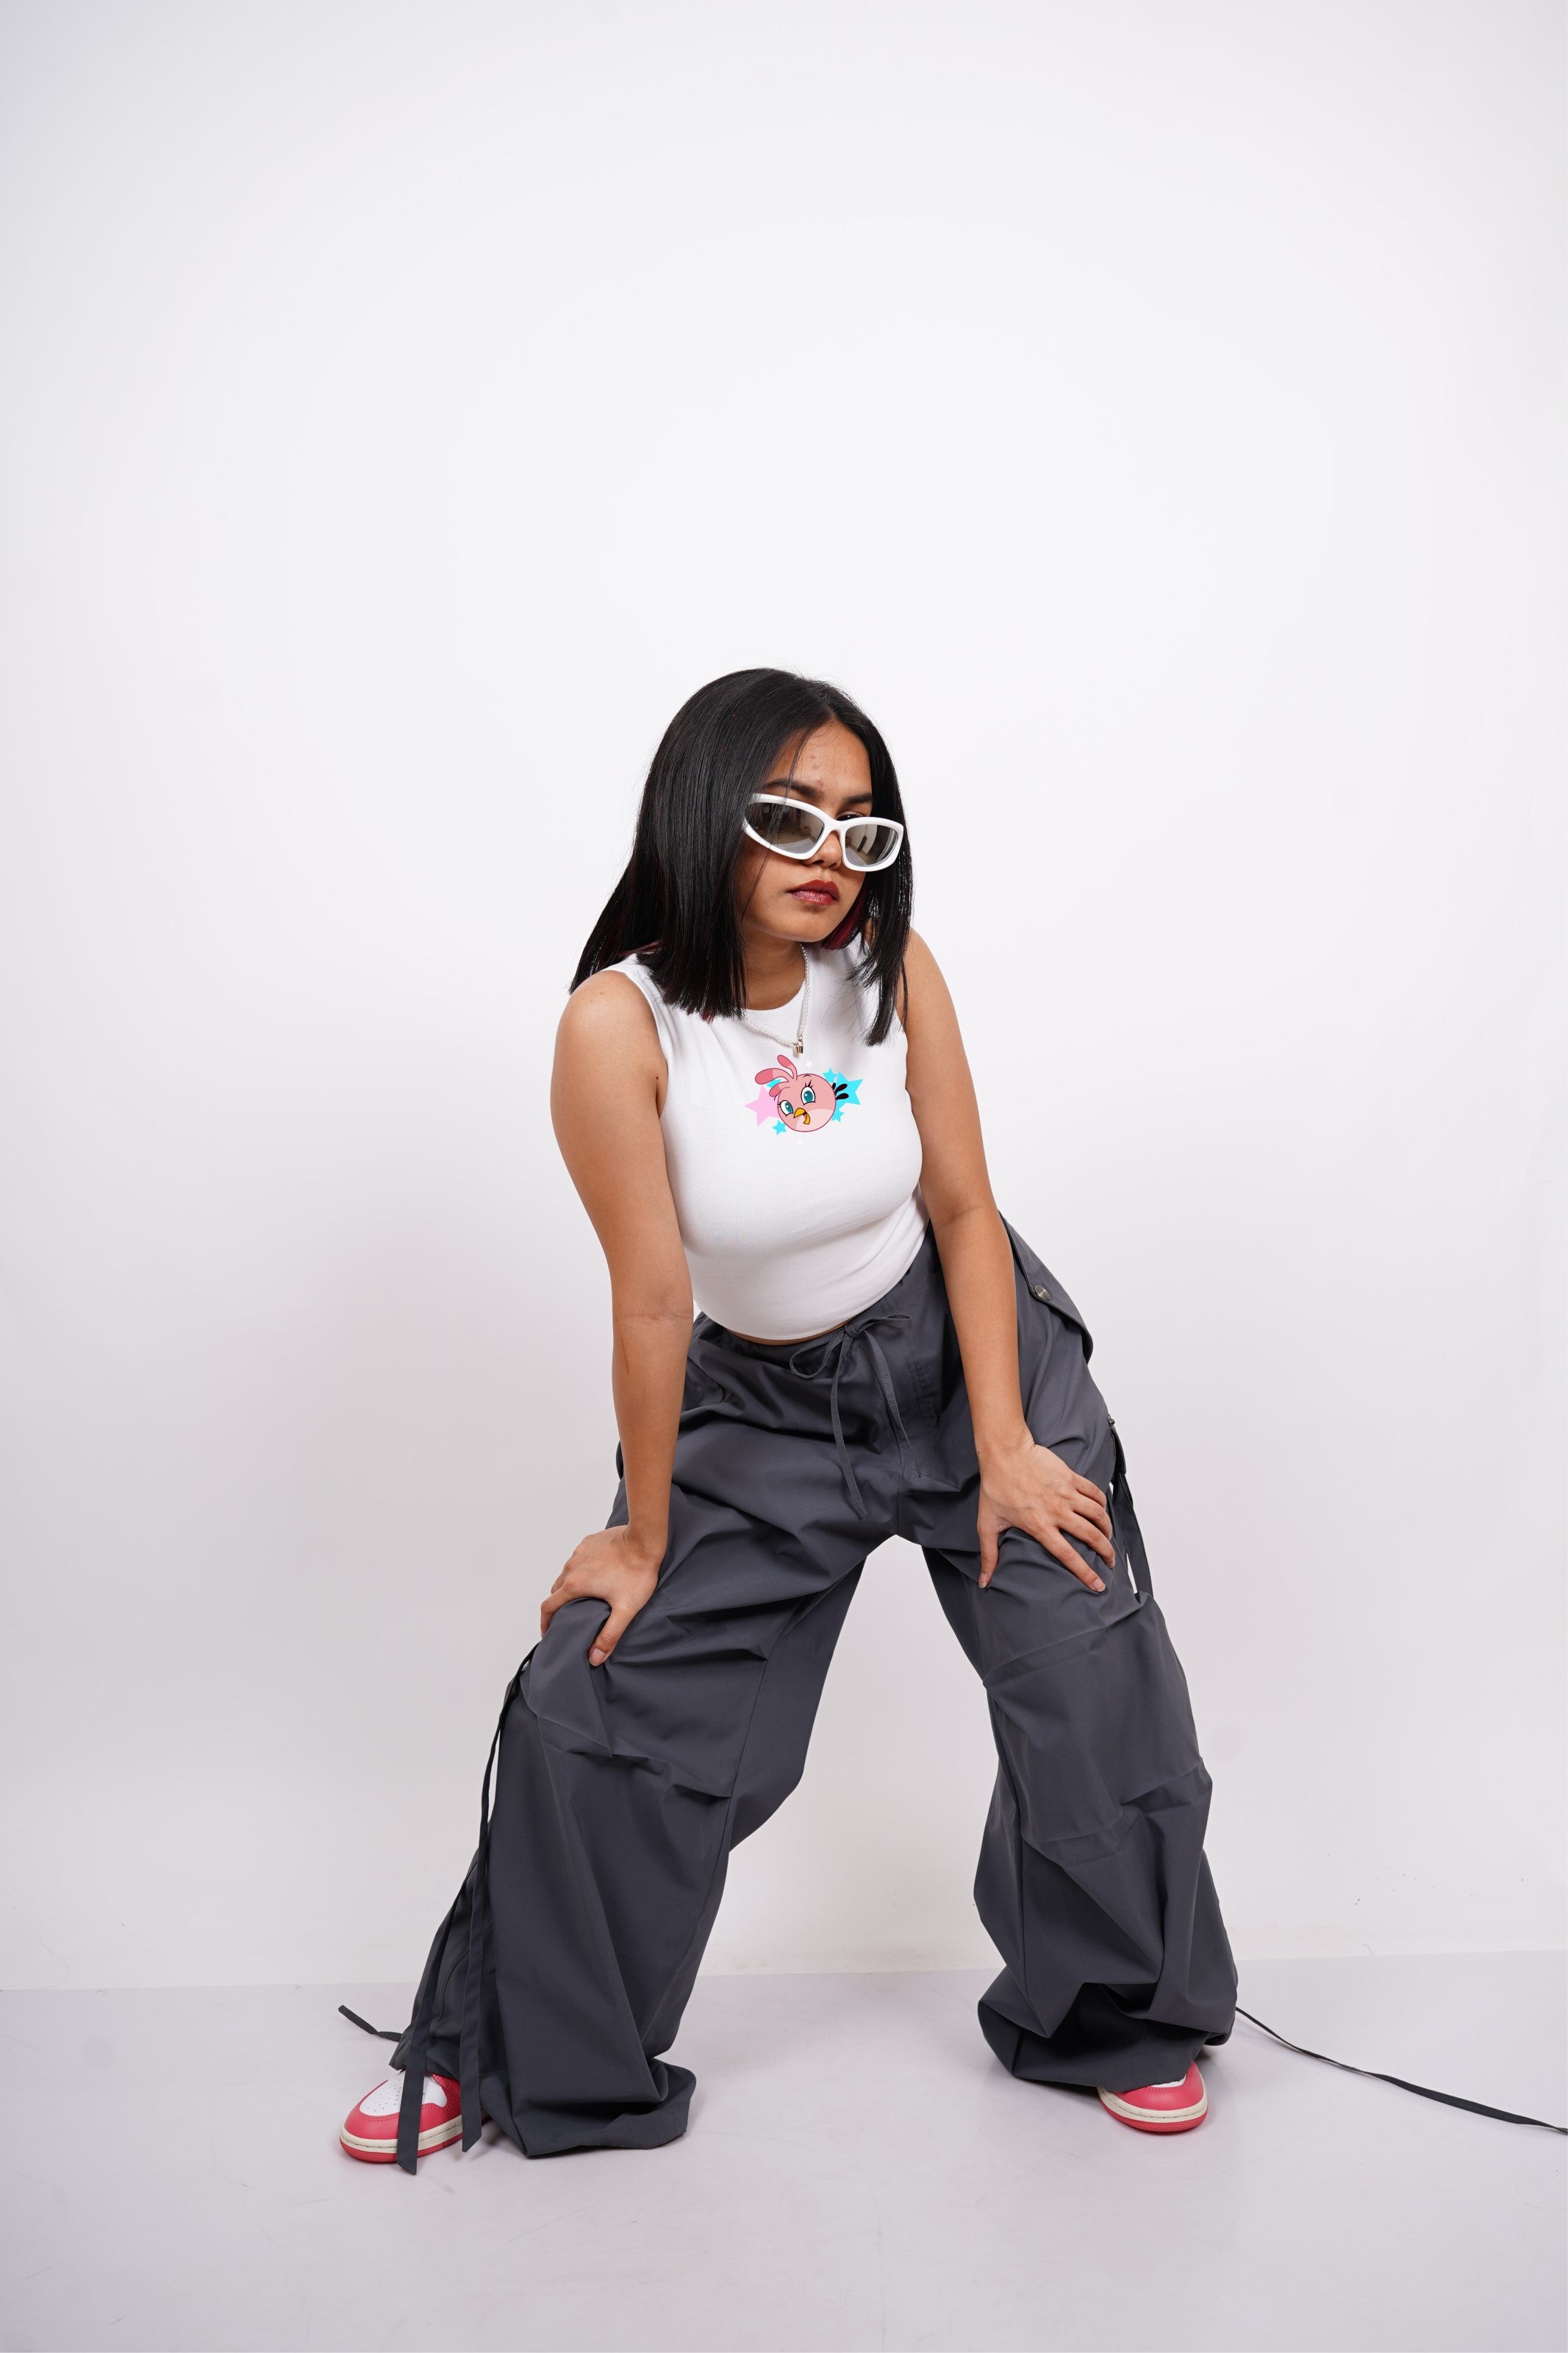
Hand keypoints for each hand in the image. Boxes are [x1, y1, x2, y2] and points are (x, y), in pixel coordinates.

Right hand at [540, 1524, 662, 1664]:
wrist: (645, 1539)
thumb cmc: (637, 1573)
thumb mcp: (625, 1609)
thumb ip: (609, 1635)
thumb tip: (594, 1658)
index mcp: (575, 1585)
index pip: (548, 1607)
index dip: (545, 1623)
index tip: (548, 1632)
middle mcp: (571, 1567)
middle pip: (556, 1590)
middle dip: (558, 1605)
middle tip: (569, 1617)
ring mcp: (579, 1552)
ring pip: (566, 1573)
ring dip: (569, 1586)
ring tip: (583, 1597)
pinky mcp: (589, 1542)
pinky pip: (578, 1558)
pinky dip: (580, 1569)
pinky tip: (596, 1574)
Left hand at [976, 1432, 1114, 1592]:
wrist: (1004, 1453)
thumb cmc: (995, 1487)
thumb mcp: (988, 1524)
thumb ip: (989, 1555)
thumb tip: (984, 1582)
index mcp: (1039, 1525)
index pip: (1068, 1555)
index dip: (1085, 1572)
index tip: (1098, 1585)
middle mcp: (1057, 1511)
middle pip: (1091, 1536)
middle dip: (1106, 1552)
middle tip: (1110, 1562)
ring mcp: (1066, 1493)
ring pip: (1097, 1514)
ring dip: (1107, 1529)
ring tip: (1109, 1538)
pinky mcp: (1071, 1478)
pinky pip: (1095, 1493)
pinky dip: (1102, 1504)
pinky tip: (1101, 1511)